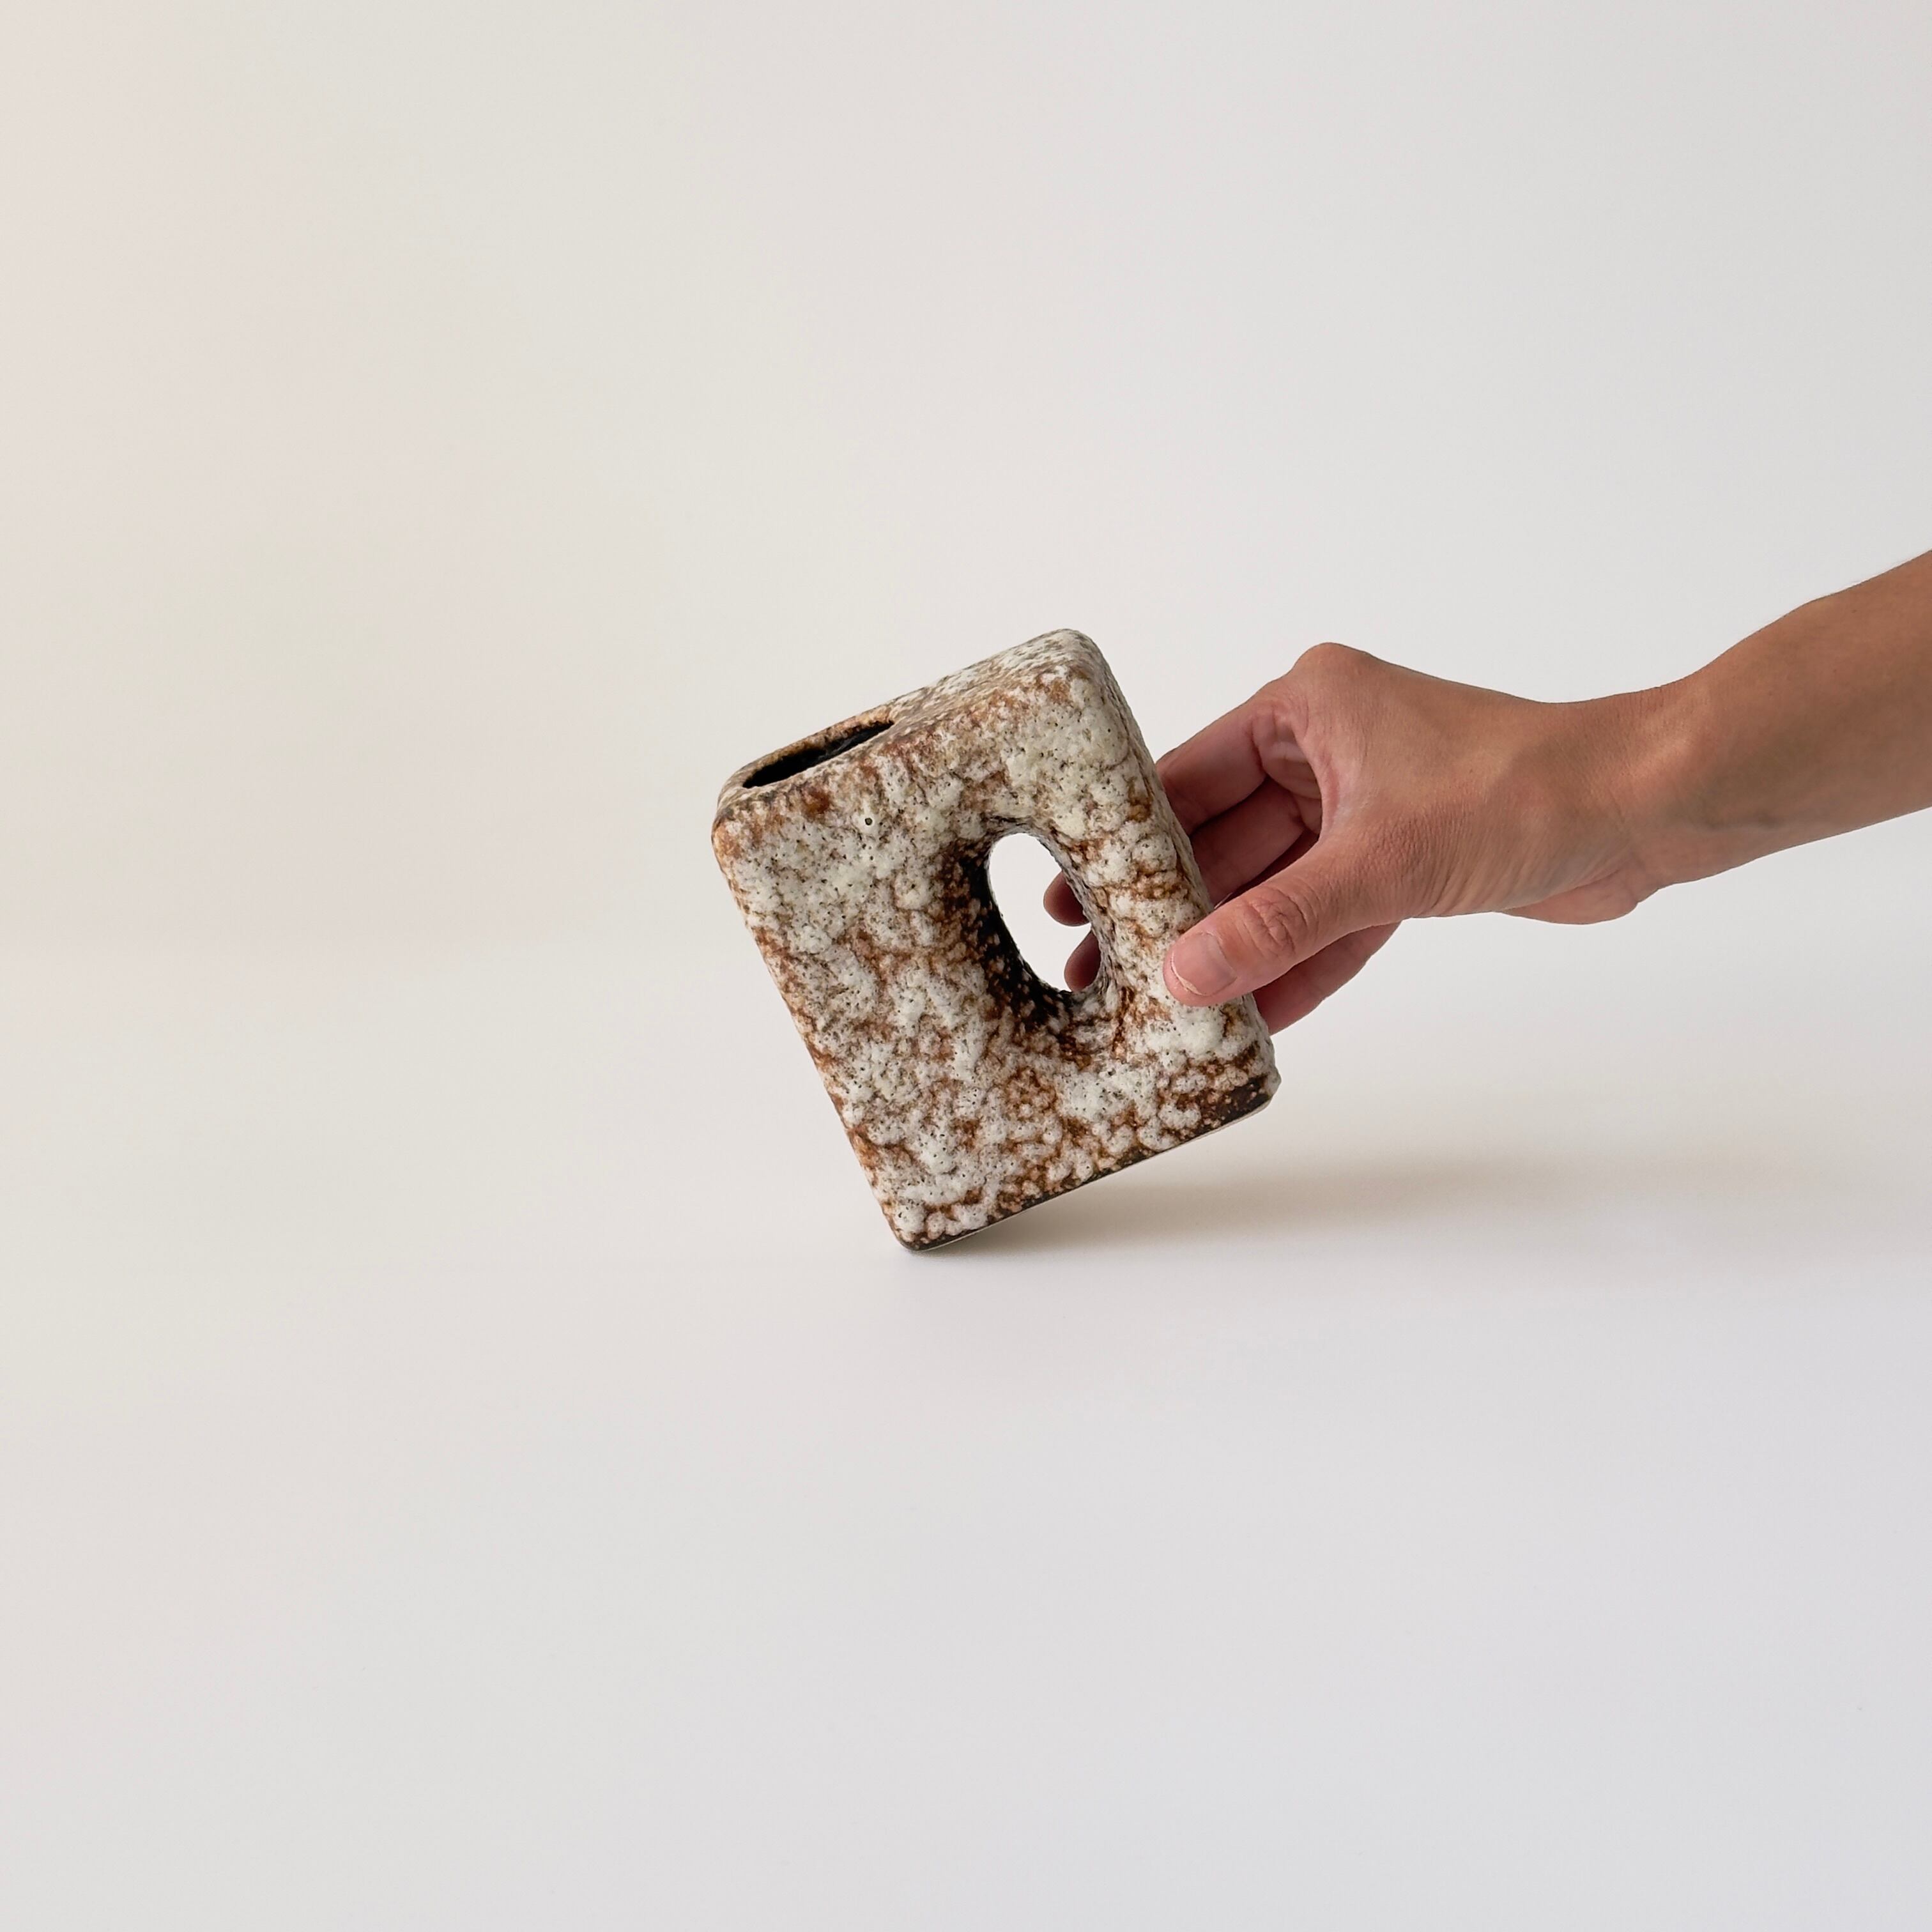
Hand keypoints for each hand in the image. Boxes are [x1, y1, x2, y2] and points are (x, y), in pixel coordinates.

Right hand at [1045, 643, 1665, 1030]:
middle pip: (1225, 841)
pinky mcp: (1403, 859)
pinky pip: (1330, 916)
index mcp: (1307, 707)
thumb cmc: (1524, 791)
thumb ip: (1277, 923)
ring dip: (1237, 946)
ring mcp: (1365, 807)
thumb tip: (1186, 975)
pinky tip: (1255, 1014)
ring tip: (1170, 1008)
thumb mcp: (1379, 863)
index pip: (1187, 778)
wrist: (1644, 811)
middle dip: (1176, 911)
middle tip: (1106, 972)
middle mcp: (1328, 749)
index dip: (1128, 844)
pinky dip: (1301, 961)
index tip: (1074, 898)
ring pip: (1277, 887)